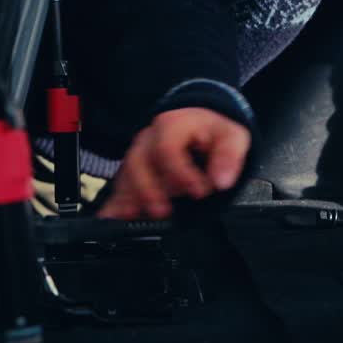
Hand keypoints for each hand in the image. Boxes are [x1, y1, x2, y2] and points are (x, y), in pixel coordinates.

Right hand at [97, 107, 250, 219]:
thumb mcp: (231, 136)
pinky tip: (110, 218)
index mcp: (172, 125)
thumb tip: (222, 180)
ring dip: (130, 198)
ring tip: (137, 218)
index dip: (181, 172)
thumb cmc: (213, 130)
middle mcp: (149, 138)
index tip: (199, 191)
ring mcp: (138, 154)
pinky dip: (115, 203)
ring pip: (125, 175)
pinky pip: (120, 186)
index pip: (167, 148)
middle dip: (148, 189)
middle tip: (163, 210)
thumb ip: (228, 157)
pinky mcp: (134, 171)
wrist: (201, 124)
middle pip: (137, 162)